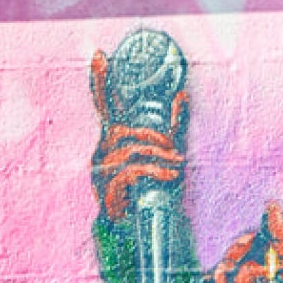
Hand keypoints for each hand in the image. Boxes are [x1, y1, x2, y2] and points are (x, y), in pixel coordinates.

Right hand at [89, 48, 187, 222]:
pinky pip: (130, 172)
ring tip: (175, 165)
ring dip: (156, 156)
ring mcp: (101, 171)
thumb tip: (182, 96)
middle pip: (122, 131)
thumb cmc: (147, 187)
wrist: (137, 226)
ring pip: (128, 152)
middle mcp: (102, 151)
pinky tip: (169, 176)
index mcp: (112, 140)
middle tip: (173, 149)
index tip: (100, 56)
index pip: (103, 105)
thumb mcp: (164, 153)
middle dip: (152, 137)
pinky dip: (153, 172)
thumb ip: (172, 127)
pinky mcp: (107, 190)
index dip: (100, 82)